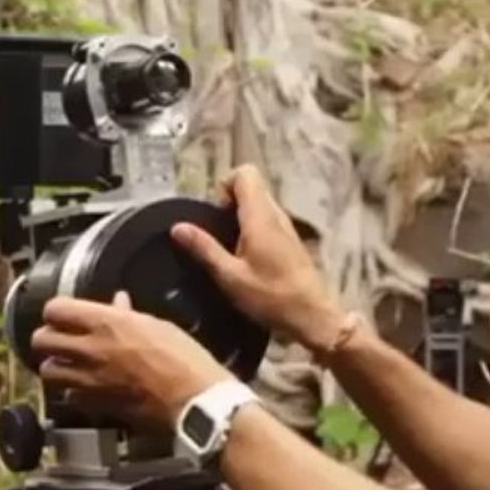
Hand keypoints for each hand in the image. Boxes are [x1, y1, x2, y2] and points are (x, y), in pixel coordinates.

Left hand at [31, 292, 233, 428]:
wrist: (194, 401)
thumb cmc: (185, 359)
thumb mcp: (159, 325)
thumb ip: (129, 315)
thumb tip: (118, 303)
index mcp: (106, 322)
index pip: (55, 309)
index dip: (57, 311)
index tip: (64, 315)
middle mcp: (90, 349)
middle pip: (40, 339)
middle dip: (47, 338)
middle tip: (59, 340)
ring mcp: (89, 380)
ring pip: (47, 370)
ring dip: (54, 366)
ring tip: (67, 364)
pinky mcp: (95, 405)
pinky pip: (68, 396)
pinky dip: (72, 391)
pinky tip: (85, 387)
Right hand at [171, 165, 342, 351]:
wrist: (312, 316)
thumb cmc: (270, 296)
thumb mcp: (230, 276)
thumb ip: (204, 249)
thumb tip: (178, 227)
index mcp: (261, 216)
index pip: (245, 173)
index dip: (225, 186)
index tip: (215, 215)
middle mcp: (277, 214)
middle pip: (251, 187)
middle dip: (229, 203)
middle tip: (218, 234)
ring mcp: (287, 227)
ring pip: (260, 205)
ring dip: (241, 218)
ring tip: (229, 249)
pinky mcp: (291, 241)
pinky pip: (268, 221)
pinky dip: (253, 230)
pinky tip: (247, 259)